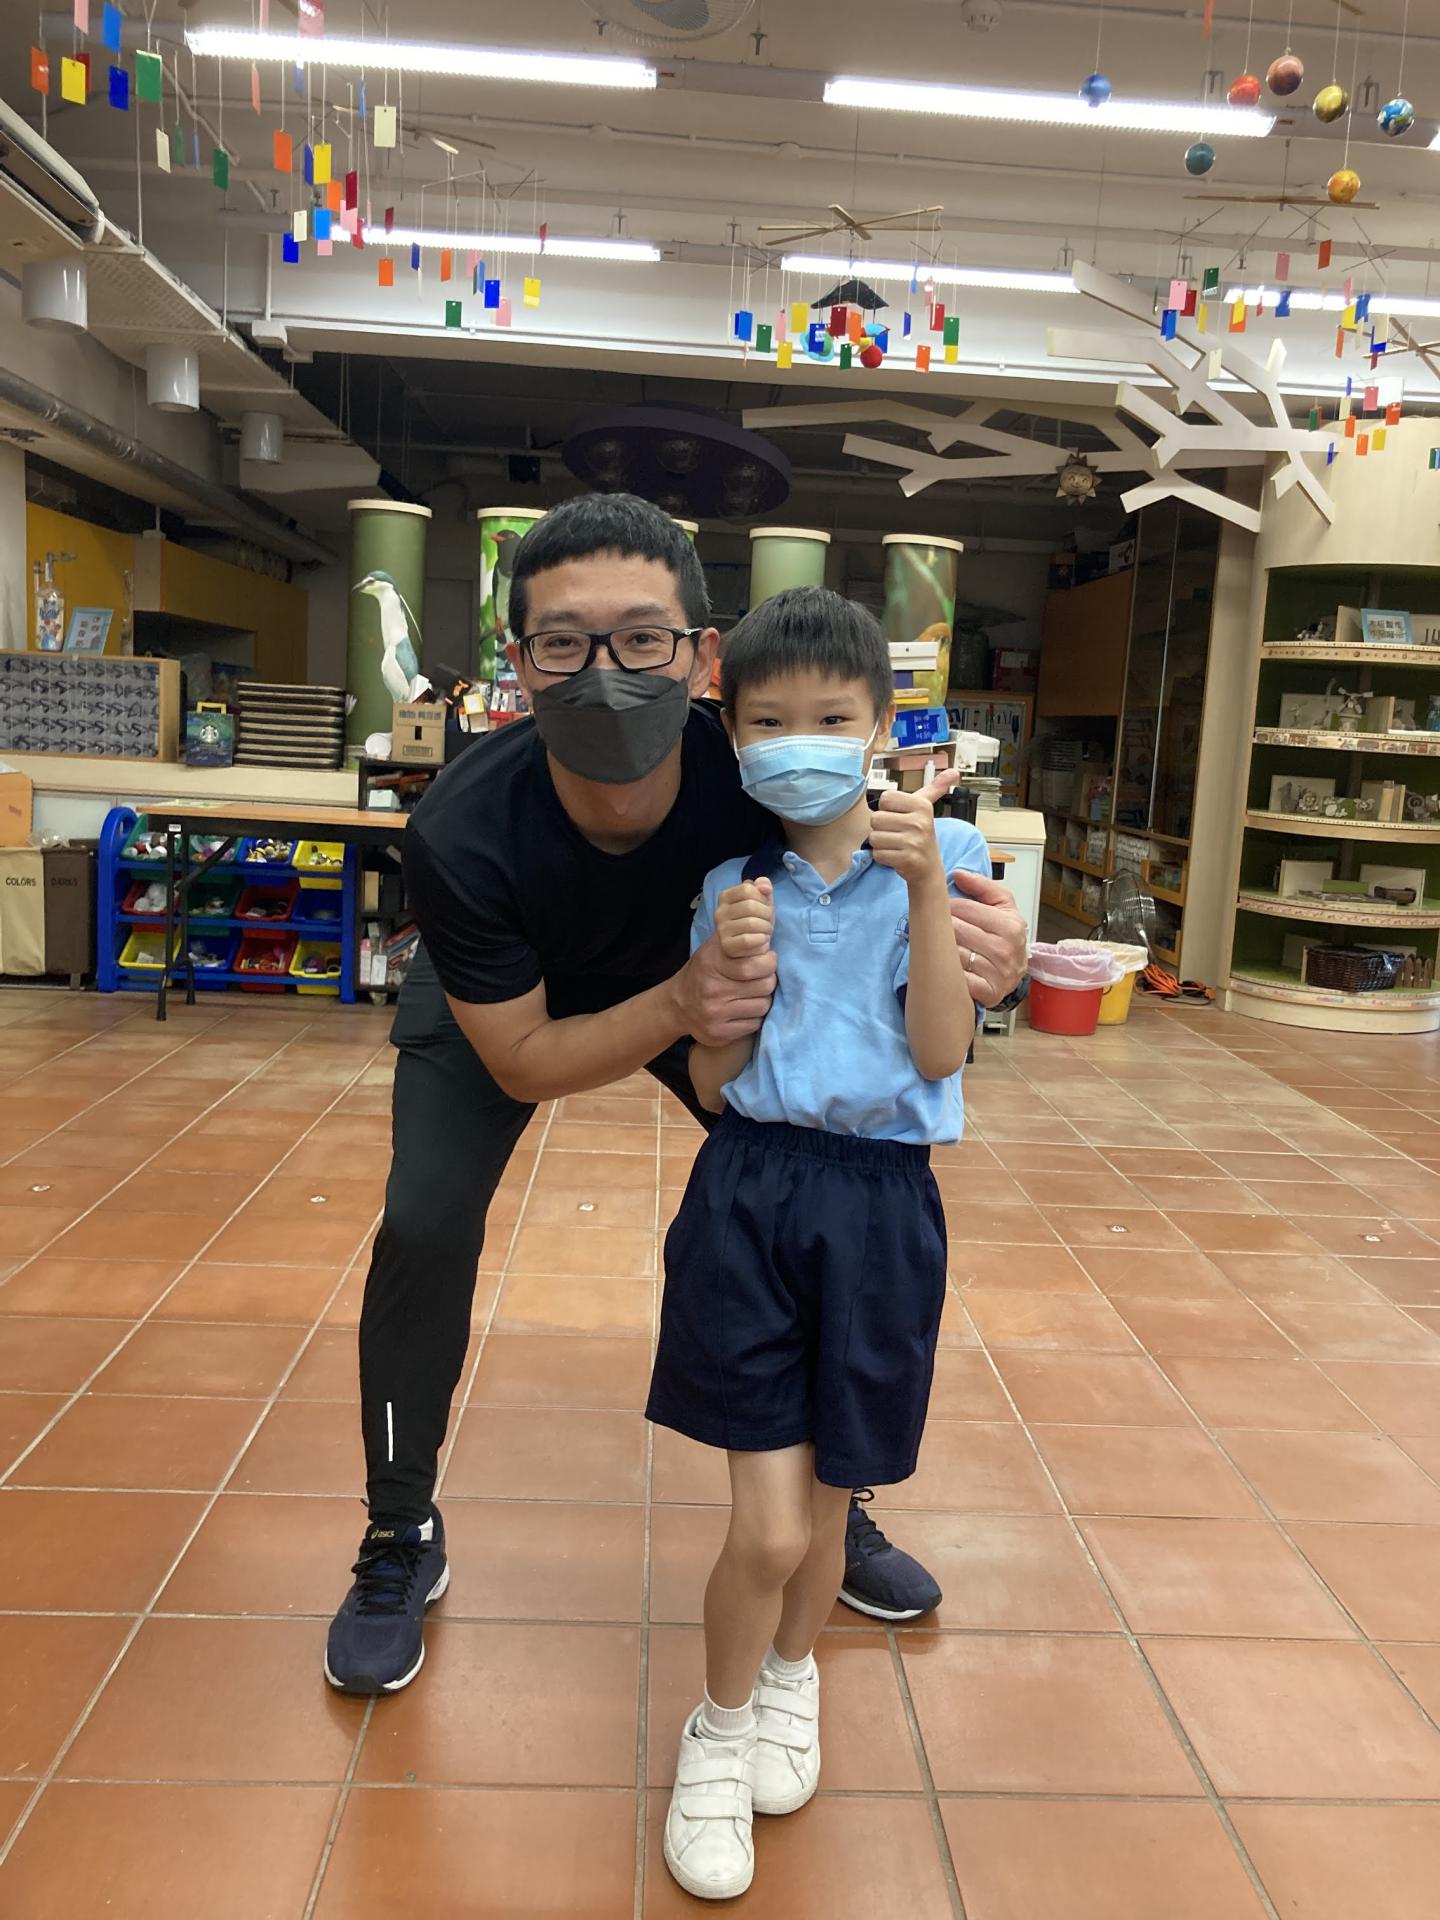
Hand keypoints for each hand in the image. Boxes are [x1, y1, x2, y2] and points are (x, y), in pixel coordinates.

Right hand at [674, 928, 775, 1046]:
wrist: (677, 1005)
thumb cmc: (703, 972)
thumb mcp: (713, 949)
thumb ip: (736, 938)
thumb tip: (765, 931)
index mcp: (712, 964)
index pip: (754, 965)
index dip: (769, 962)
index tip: (768, 959)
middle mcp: (712, 990)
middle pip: (764, 986)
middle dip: (768, 980)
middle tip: (762, 977)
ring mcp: (715, 1014)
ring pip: (763, 1006)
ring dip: (763, 999)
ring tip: (753, 993)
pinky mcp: (720, 1033)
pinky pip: (754, 1024)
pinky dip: (754, 1016)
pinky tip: (744, 1009)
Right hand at [714, 877, 774, 960]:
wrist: (747, 946)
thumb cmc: (756, 919)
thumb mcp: (761, 900)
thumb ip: (763, 887)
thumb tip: (765, 886)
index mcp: (725, 897)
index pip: (747, 889)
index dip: (762, 898)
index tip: (764, 906)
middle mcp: (719, 912)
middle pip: (750, 906)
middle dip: (766, 915)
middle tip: (768, 922)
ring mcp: (721, 929)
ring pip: (751, 923)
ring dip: (766, 929)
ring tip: (765, 932)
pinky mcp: (727, 945)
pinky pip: (748, 940)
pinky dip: (761, 940)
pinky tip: (762, 941)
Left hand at [869, 771, 956, 885]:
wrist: (929, 867)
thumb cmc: (921, 835)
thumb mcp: (926, 808)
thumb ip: (934, 788)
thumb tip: (953, 772)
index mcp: (922, 806)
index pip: (885, 798)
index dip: (887, 809)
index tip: (898, 816)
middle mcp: (919, 822)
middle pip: (876, 818)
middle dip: (881, 828)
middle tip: (896, 833)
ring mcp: (914, 841)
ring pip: (874, 837)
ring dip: (881, 843)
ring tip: (896, 844)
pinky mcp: (907, 859)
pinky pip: (878, 854)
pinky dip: (883, 856)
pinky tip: (896, 855)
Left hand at [948, 868, 1026, 1005]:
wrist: (1015, 972)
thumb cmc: (1005, 936)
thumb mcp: (1003, 906)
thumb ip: (983, 886)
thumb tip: (958, 874)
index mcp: (1010, 925)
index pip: (963, 908)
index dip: (946, 906)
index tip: (938, 909)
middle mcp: (1005, 949)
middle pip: (955, 930)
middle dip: (939, 927)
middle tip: (931, 927)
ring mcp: (998, 973)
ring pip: (952, 954)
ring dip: (939, 949)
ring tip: (937, 945)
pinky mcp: (989, 993)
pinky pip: (957, 979)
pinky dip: (948, 972)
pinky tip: (946, 966)